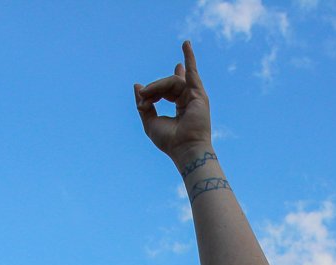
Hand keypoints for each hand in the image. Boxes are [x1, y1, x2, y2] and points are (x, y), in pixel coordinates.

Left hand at [134, 41, 212, 164]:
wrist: (185, 149)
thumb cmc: (170, 141)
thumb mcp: (150, 122)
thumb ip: (144, 104)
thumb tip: (137, 86)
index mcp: (181, 107)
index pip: (166, 90)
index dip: (154, 90)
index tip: (144, 99)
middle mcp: (189, 99)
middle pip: (167, 85)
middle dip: (153, 89)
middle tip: (144, 98)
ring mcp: (195, 95)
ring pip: (172, 81)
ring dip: (157, 86)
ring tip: (148, 96)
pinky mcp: (198, 94)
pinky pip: (192, 72)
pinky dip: (189, 57)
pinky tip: (186, 44)